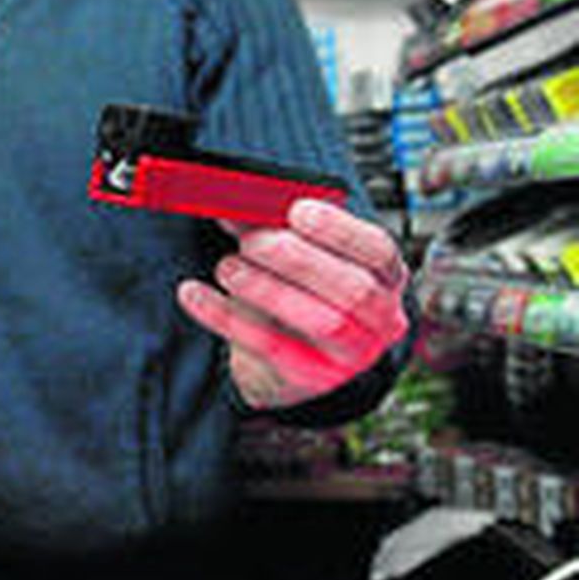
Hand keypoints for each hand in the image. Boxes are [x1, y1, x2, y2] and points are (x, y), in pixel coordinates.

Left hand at [176, 197, 409, 410]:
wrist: (293, 361)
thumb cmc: (301, 295)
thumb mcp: (297, 257)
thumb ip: (274, 228)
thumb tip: (235, 201)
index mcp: (386, 278)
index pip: (378, 250)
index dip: (339, 230)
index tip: (297, 209)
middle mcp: (382, 320)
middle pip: (352, 289)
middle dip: (298, 260)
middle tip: (251, 241)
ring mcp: (351, 356)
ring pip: (319, 321)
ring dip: (267, 289)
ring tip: (226, 267)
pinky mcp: (311, 378)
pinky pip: (269, 347)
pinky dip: (226, 316)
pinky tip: (193, 293)